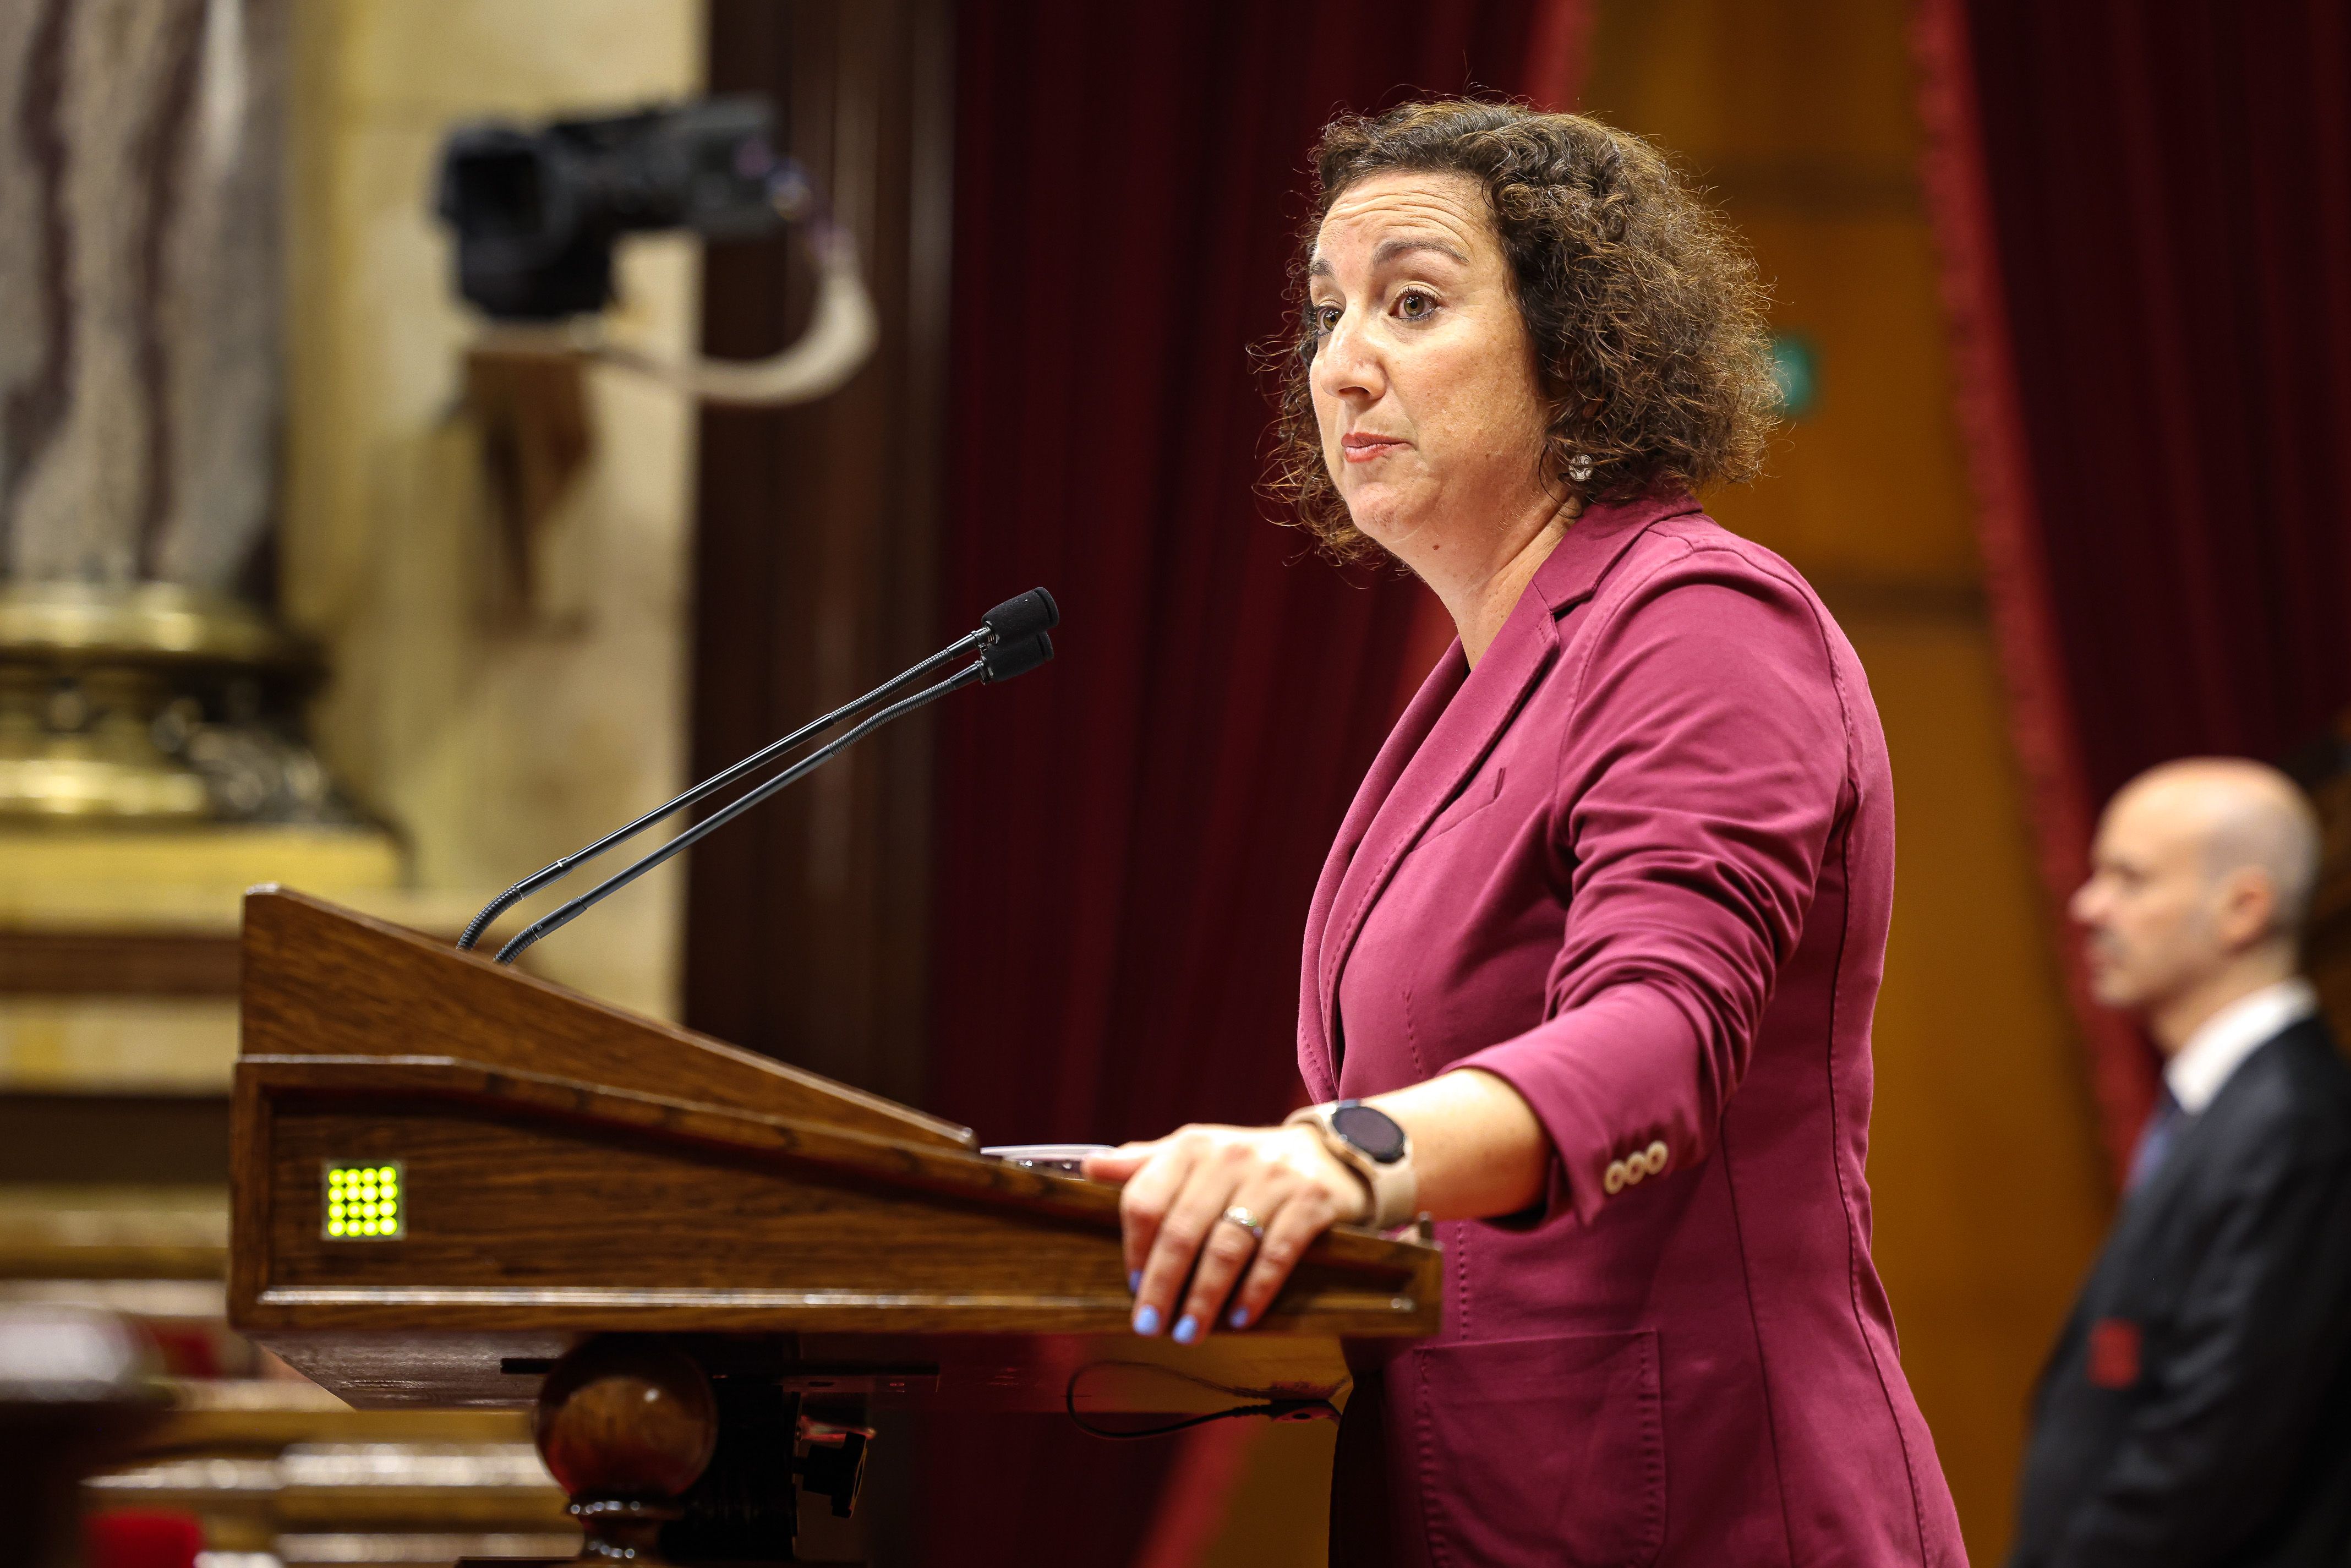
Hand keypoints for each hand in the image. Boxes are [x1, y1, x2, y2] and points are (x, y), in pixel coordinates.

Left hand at [1081, 1122, 1368, 1342]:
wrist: (1328, 1154)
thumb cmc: (1244, 1165)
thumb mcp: (1195, 1155)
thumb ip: (1145, 1165)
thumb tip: (1088, 1166)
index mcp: (1191, 1147)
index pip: (1146, 1199)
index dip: (1134, 1249)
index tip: (1130, 1286)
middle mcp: (1229, 1157)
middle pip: (1182, 1230)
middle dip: (1161, 1285)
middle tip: (1149, 1326)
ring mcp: (1272, 1178)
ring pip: (1227, 1246)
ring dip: (1204, 1297)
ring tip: (1189, 1332)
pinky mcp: (1311, 1202)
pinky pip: (1277, 1254)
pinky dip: (1255, 1291)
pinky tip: (1239, 1319)